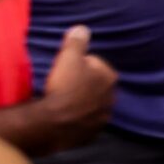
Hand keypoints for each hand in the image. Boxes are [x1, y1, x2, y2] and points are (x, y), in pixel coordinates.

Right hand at [34, 24, 117, 152]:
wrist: (52, 123)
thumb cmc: (62, 86)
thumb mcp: (68, 58)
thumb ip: (76, 42)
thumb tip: (82, 28)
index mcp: (109, 77)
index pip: (95, 63)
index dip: (79, 64)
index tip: (66, 68)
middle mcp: (111, 98)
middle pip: (95, 85)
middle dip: (83, 83)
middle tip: (63, 84)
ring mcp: (101, 118)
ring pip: (91, 104)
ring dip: (82, 102)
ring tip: (63, 101)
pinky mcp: (90, 135)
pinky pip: (85, 123)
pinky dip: (78, 119)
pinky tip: (65, 117)